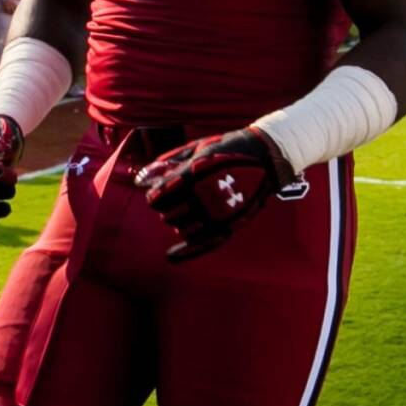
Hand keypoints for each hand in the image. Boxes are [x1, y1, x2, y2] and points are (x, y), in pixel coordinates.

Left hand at [135, 126, 292, 264]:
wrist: (265, 157)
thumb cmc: (226, 150)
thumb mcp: (196, 149)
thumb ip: (168, 164)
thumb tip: (140, 178)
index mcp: (194, 176)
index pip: (159, 197)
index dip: (155, 196)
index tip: (157, 195)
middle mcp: (204, 196)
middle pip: (167, 214)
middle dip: (167, 207)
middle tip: (175, 200)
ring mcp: (218, 212)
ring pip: (181, 228)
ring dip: (178, 221)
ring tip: (186, 211)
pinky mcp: (230, 225)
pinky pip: (201, 244)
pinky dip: (185, 251)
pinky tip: (171, 256)